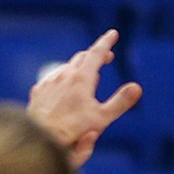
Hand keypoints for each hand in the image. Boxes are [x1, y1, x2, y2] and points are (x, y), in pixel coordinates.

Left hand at [26, 31, 141, 167]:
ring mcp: (48, 82)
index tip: (112, 34)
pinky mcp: (37, 91)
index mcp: (82, 78)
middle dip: (94, 55)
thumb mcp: (101, 119)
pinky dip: (61, 78)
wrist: (38, 139)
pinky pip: (51, 78)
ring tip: (85, 74)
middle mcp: (64, 75)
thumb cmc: (71, 131)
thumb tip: (136, 87)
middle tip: (105, 58)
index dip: (106, 42)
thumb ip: (120, 102)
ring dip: (78, 67)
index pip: (96, 53)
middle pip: (81, 57)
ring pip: (66, 67)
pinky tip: (62, 86)